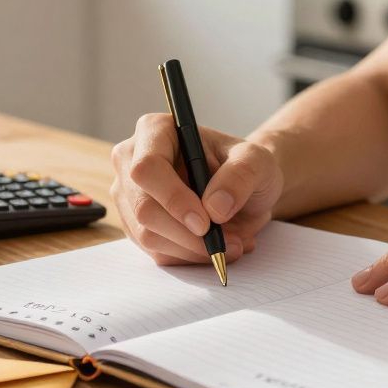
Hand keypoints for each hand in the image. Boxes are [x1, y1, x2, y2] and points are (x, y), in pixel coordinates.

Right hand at [110, 113, 282, 265]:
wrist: (242, 189)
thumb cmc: (244, 166)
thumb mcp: (257, 162)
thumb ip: (240, 176)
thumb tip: (215, 207)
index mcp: (155, 131)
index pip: (147, 168)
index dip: (173, 198)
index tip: (205, 223)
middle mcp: (132, 161)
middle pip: (143, 207)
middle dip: (185, 234)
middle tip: (223, 243)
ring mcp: (129, 195)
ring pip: (147, 235)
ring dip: (191, 249)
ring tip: (229, 244)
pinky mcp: (135, 225)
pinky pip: (155, 251)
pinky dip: (187, 256)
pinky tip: (212, 247)